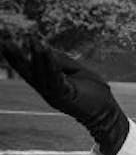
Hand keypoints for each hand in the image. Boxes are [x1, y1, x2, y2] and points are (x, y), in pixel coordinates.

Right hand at [0, 36, 128, 154]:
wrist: (107, 112)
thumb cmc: (94, 92)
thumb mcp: (77, 71)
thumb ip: (62, 61)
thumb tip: (46, 49)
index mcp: (49, 84)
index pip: (30, 70)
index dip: (19, 58)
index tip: (6, 43)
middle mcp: (47, 90)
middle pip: (29, 73)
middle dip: (17, 58)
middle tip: (4, 43)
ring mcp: (55, 95)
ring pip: (41, 75)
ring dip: (37, 57)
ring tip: (33, 42)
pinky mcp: (65, 96)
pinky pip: (55, 78)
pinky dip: (50, 64)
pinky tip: (46, 52)